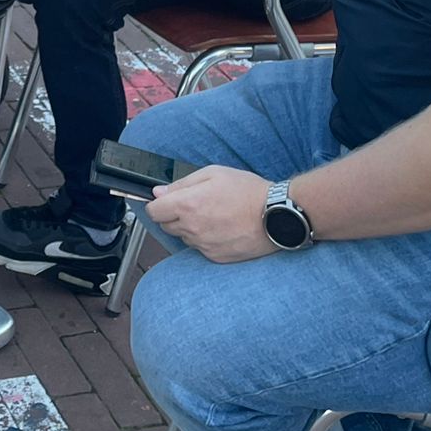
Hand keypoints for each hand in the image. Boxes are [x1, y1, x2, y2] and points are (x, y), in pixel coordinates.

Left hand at [146, 165, 275, 262]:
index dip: (158, 205)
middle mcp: (192, 228)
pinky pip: (201, 249)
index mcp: (187, 205)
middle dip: (173, 216)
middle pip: (166, 226)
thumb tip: (159, 193)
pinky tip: (222, 228)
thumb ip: (181, 184)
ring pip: (184, 238)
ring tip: (213, 215)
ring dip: (190, 228)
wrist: (276, 215)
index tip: (166, 202)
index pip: (154, 212)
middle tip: (195, 205)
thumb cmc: (247, 191)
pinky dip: (206, 239)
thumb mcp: (213, 173)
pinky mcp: (216, 257)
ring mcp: (204, 245)